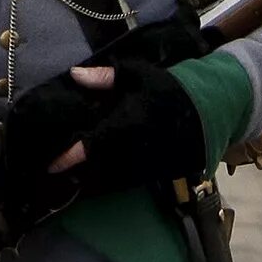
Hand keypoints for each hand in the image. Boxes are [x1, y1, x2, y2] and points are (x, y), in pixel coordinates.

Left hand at [0, 59, 204, 197]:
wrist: (209, 112)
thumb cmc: (169, 89)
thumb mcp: (140, 75)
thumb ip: (107, 77)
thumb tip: (74, 74)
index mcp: (130, 122)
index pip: (95, 144)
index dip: (72, 157)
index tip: (52, 163)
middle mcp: (137, 149)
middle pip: (99, 170)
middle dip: (76, 175)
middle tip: (51, 176)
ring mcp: (147, 165)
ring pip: (112, 182)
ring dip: (89, 184)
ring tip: (67, 183)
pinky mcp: (155, 175)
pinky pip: (126, 185)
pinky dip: (108, 186)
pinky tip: (93, 183)